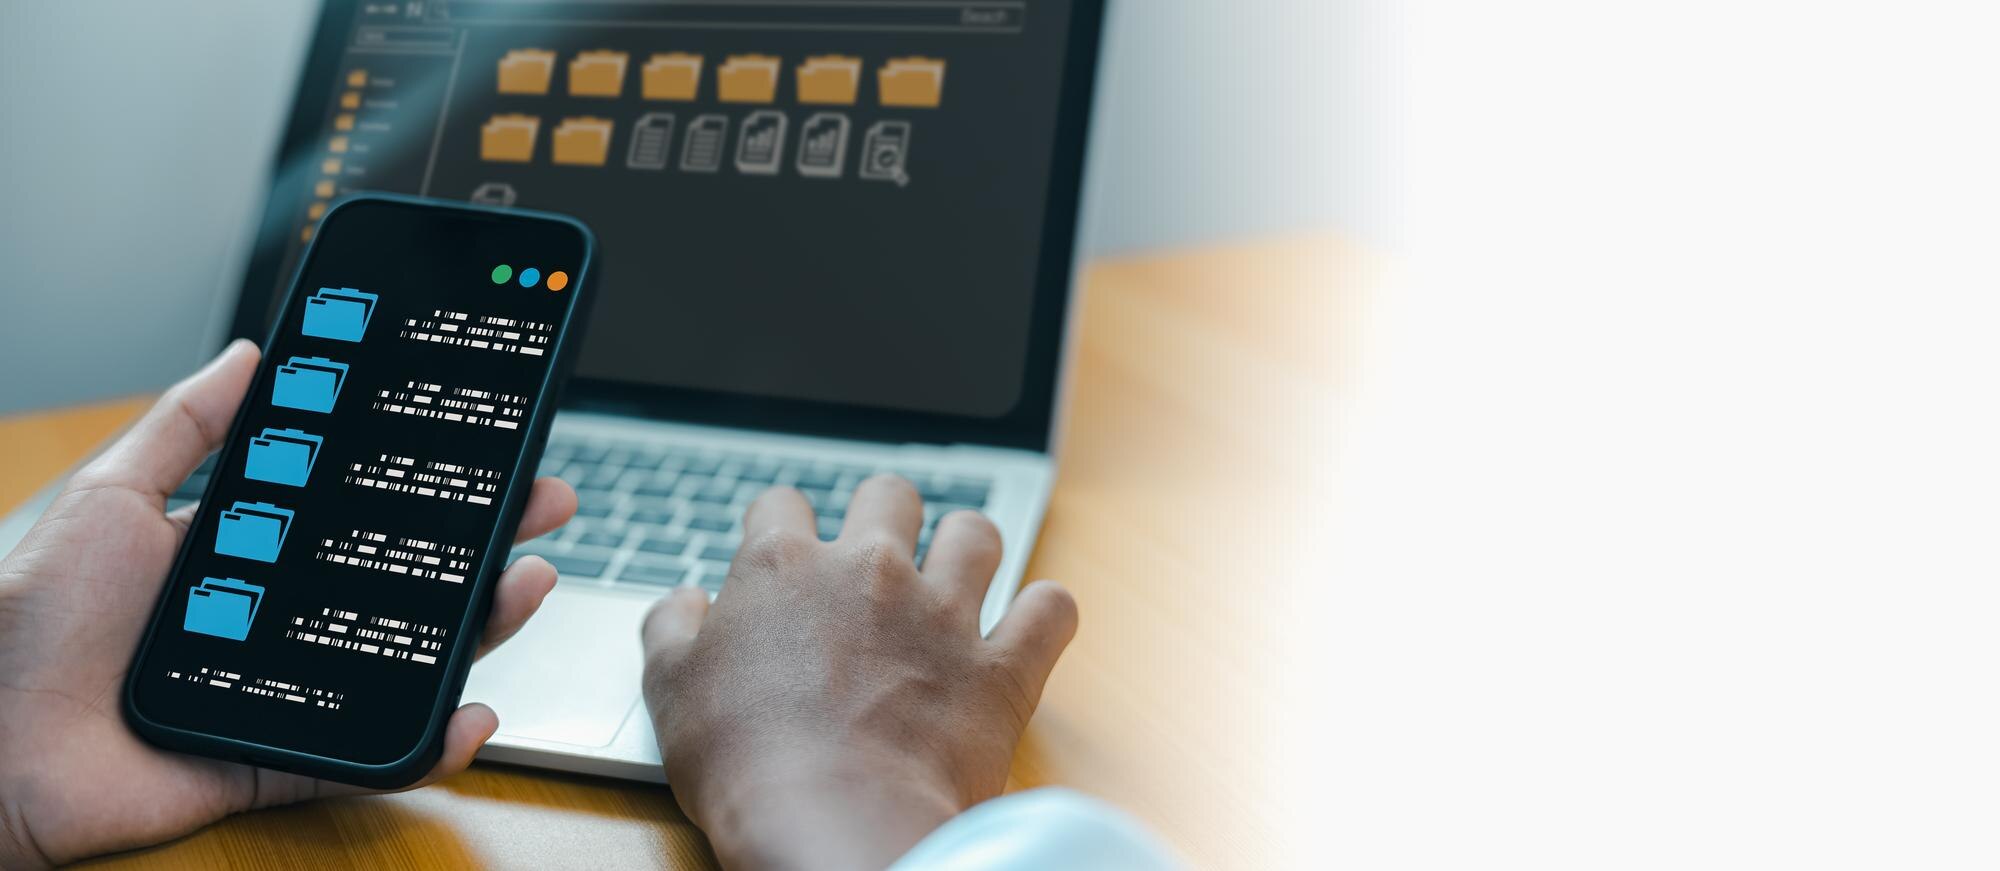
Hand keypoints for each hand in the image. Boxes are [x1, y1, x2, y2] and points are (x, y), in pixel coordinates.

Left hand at [0, 340, 577, 867]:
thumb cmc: (21, 616)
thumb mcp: (108, 496)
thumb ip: (183, 428)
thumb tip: (250, 354)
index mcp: (244, 562)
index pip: (356, 517)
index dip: (423, 488)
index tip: (482, 450)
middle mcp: (275, 626)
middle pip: (401, 587)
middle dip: (483, 549)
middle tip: (542, 509)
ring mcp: (284, 695)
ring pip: (404, 666)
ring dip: (479, 631)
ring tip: (525, 587)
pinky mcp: (274, 762)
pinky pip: (365, 759)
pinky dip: (429, 746)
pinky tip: (473, 714)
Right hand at [641, 475, 1078, 870]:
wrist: (834, 823)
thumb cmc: (746, 765)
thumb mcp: (669, 694)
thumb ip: (671, 632)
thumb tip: (683, 602)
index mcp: (783, 568)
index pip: (781, 504)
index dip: (781, 526)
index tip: (784, 555)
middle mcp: (870, 571)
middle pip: (889, 494)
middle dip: (884, 513)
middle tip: (877, 555)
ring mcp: (944, 614)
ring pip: (975, 533)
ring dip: (967, 548)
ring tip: (957, 576)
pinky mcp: (1002, 667)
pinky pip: (1052, 611)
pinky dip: (1047, 613)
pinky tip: (1032, 625)